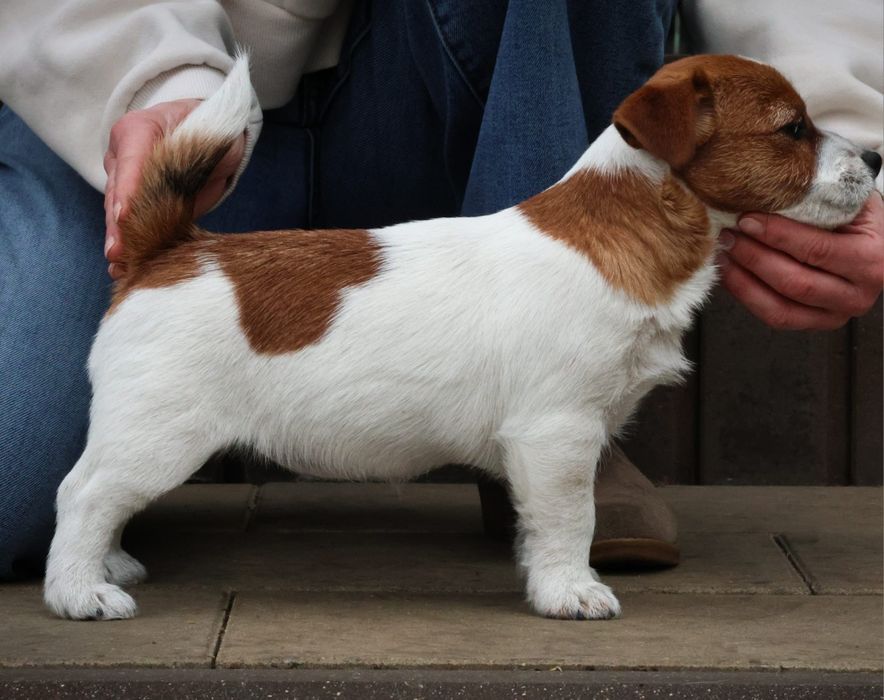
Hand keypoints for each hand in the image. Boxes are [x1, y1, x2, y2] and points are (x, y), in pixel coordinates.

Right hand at [103, 99, 244, 278]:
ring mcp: (125, 180)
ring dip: (119, 238)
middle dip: (118, 224)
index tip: (124, 215)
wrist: (210, 130)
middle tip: (117, 250)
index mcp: (138, 130)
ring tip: (117, 261)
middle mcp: (124, 156)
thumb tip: (190, 186)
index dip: (128, 189)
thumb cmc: (210, 128)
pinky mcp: (137, 202)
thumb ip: (196, 155)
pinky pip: (129, 224)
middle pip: (119, 192)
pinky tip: (122, 266)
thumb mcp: (209, 135)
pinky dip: (128, 244)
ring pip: (119, 211)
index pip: (131, 161)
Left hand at [718, 193, 883, 329]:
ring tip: (725, 254)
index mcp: (871, 259)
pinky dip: (747, 296)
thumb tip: (772, 179)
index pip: (816, 250)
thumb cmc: (856, 220)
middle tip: (729, 236)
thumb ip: (823, 193)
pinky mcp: (814, 324)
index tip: (747, 219)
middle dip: (754, 258)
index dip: (776, 235)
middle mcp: (856, 294)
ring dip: (744, 280)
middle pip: (794, 282)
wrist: (874, 246)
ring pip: (781, 307)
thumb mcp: (851, 201)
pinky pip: (774, 317)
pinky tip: (731, 274)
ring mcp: (835, 315)